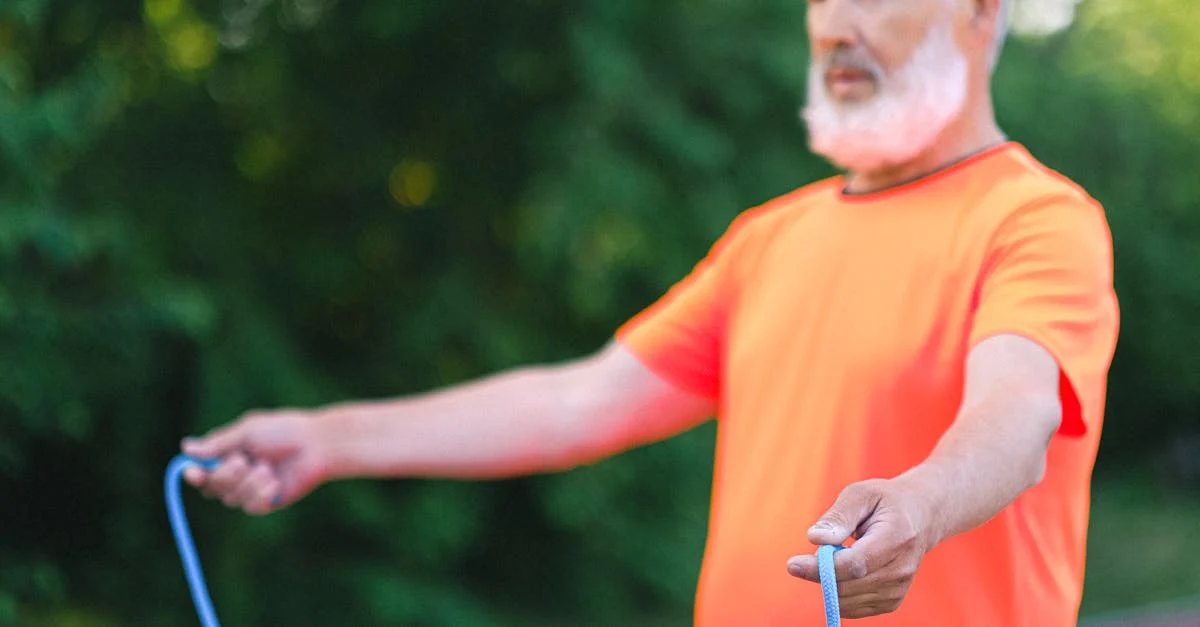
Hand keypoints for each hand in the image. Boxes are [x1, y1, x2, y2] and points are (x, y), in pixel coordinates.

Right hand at [181, 409, 329, 514]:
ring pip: (231, 499)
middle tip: (242, 461)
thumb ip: (219, 443)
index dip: (194, 474)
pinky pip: (252, 507)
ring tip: (267, 467)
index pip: (201, 469)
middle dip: (224, 476)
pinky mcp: (267, 501)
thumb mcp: (248, 432)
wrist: (316, 446)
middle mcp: (236, 472)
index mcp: (228, 452)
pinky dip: (262, 494)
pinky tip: (275, 482)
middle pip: (212, 488)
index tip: (193, 473)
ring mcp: (251, 488)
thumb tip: (186, 448)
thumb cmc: (284, 431)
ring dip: (248, 483)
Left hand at [786, 478, 938, 618]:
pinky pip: (855, 608)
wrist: (921, 516)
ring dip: (829, 583)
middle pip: (849, 586)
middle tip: (804, 560)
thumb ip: (838, 516)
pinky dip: (840, 594)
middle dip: (819, 576)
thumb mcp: (861, 494)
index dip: (820, 568)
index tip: (792, 564)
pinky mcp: (893, 601)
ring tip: (835, 558)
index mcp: (896, 538)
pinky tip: (843, 572)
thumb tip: (815, 538)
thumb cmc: (885, 501)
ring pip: (849, 601)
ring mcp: (900, 588)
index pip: (854, 564)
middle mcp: (902, 568)